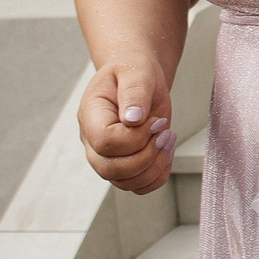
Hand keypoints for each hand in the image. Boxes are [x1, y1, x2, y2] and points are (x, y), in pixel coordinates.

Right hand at [78, 58, 173, 194]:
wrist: (138, 77)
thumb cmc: (134, 72)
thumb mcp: (136, 72)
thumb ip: (134, 93)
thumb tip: (133, 118)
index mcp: (91, 115)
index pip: (105, 142)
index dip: (135, 137)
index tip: (155, 120)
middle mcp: (93, 140)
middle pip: (111, 169)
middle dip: (146, 156)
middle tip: (165, 131)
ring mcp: (107, 156)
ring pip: (124, 182)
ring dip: (154, 167)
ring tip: (168, 138)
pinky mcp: (124, 164)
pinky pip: (137, 186)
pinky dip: (157, 177)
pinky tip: (167, 153)